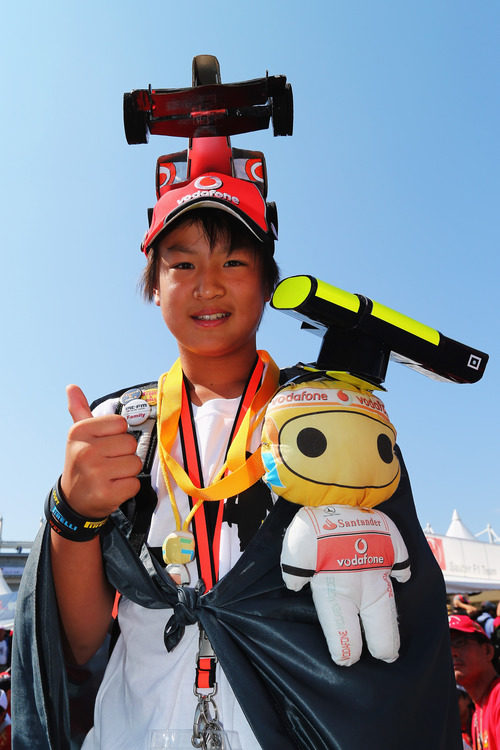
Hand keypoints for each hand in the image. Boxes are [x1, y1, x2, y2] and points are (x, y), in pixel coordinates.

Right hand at [60, 385, 141, 517]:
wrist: (73, 500)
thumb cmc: (81, 463)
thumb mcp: (78, 436)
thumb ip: (79, 410)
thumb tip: (72, 387)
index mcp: (80, 432)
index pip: (121, 423)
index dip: (117, 435)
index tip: (104, 445)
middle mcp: (86, 451)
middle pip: (130, 444)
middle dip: (124, 455)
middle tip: (108, 463)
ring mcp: (95, 473)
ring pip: (135, 464)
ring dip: (127, 472)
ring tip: (110, 475)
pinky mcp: (106, 493)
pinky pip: (135, 484)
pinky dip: (128, 488)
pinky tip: (112, 488)